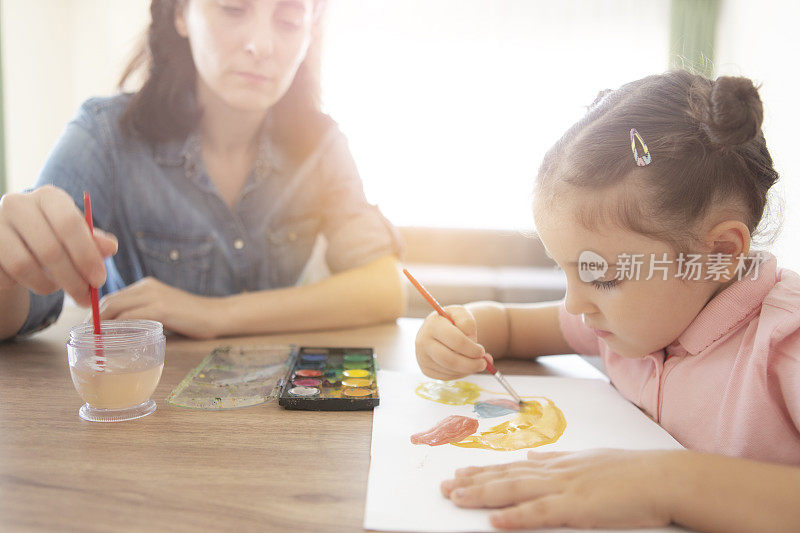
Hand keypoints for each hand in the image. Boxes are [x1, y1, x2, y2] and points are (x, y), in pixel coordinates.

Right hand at [0, 186, 116, 305]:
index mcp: (49, 197)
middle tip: (85, 297)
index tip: (99, 280)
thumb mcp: (77, 236)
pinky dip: (26, 285)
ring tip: (59, 287)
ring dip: (48, 285)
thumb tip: (110, 247)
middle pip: (50, 249)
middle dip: (73, 279)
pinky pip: (7, 275)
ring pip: (25, 266)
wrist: (14, 243)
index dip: (86, 255)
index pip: (70, 224)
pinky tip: (36, 282)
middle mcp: (18, 204)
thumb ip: (93, 242)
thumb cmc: (53, 237)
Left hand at [98, 277, 221, 338]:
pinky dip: (117, 329)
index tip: (87, 331)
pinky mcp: (161, 309)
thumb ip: (143, 315)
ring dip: (102, 326)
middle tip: (86, 340)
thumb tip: (119, 332)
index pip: (112, 298)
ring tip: (94, 343)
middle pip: (109, 302)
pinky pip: (130, 317)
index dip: (95, 314)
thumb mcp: (162, 311)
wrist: (216, 315)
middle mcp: (146, 287)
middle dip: (93, 321)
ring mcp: (154, 296)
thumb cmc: (191, 318)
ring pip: (116, 308)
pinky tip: (113, 341)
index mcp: (145, 286)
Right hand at [415, 305, 492, 379]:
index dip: (472, 349)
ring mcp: (423, 358)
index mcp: (432, 325)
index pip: (456, 341)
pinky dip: (460, 373)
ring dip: (467, 369)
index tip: (482, 351)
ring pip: (450, 370)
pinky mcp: (426, 370)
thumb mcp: (461, 313)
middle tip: (483, 364)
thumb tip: (472, 342)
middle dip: (471, 364)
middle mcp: (423, 342)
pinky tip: (463, 364)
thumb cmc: (452, 321)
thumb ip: (468, 322)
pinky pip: (447, 377)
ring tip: (475, 362)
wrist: (438, 329)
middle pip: (450, 360)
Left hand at [441, 449, 675, 529]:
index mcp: (559, 464)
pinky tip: (494, 520)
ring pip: (514, 491)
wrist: (663, 477)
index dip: (484, 471)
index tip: (460, 472)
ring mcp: (565, 489)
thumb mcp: (590, 459)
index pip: (513, 467)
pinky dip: (515, 517)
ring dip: (482, 495)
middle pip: (505, 477)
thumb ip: (559, 459)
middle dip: (472, 482)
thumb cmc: (632, 472)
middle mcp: (555, 473)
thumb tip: (533, 457)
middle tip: (443, 487)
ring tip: (456, 498)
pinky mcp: (578, 508)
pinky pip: (540, 514)